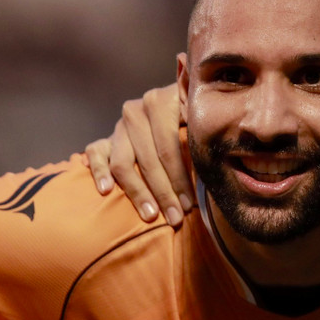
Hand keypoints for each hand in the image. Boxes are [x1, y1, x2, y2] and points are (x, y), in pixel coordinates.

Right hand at [86, 84, 193, 225]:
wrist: (178, 108)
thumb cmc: (197, 124)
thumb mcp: (204, 123)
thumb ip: (205, 136)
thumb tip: (224, 165)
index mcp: (162, 101)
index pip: (168, 147)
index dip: (179, 179)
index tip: (189, 206)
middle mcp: (136, 110)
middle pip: (147, 159)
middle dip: (162, 192)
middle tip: (174, 218)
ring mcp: (118, 125)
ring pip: (122, 164)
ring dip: (137, 192)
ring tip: (151, 215)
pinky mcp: (104, 139)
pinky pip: (95, 154)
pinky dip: (98, 171)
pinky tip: (106, 190)